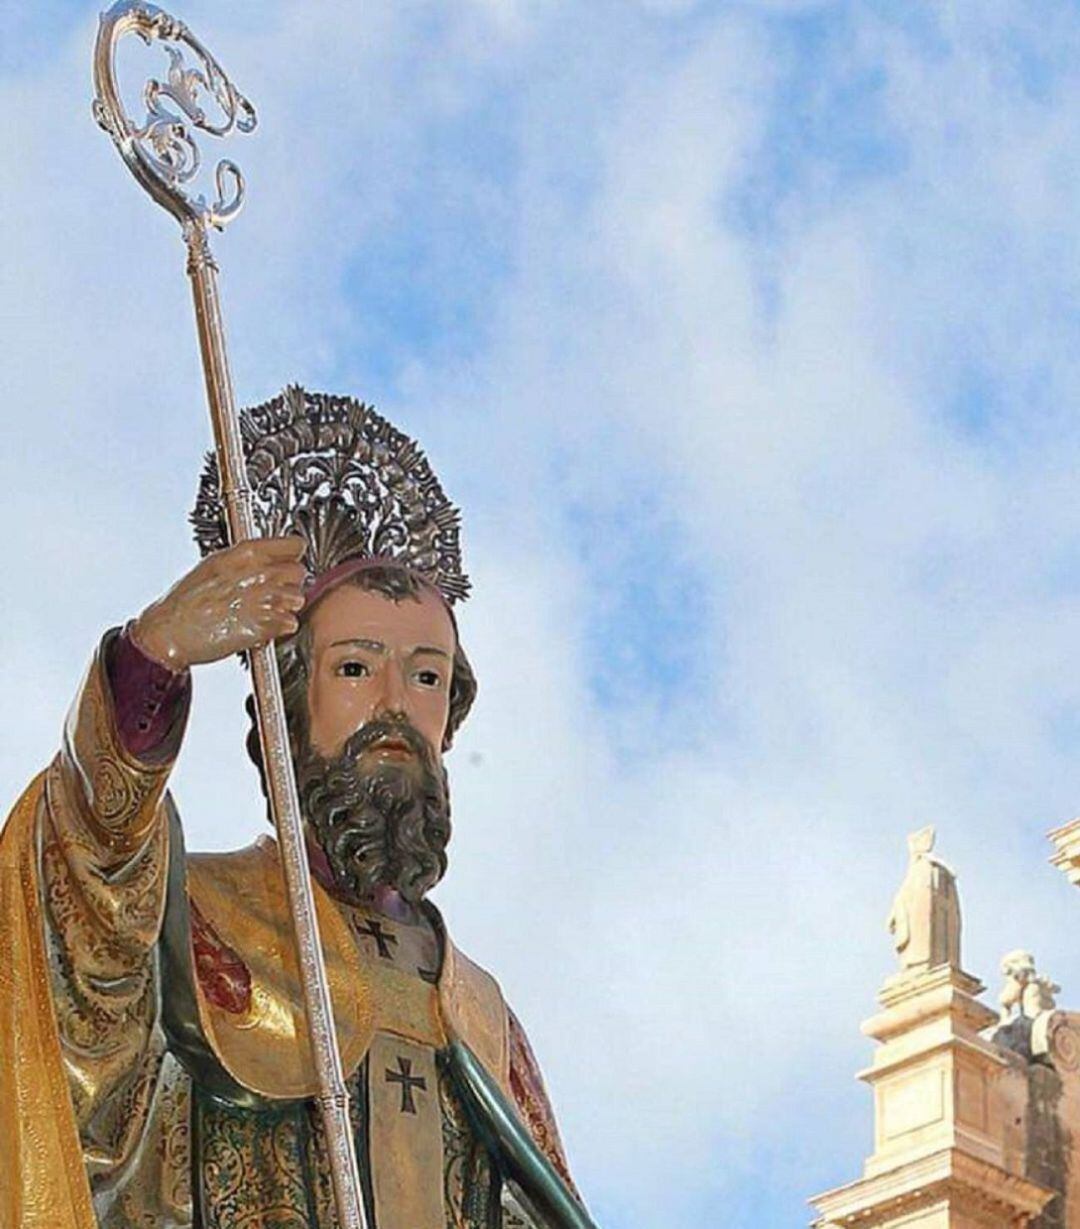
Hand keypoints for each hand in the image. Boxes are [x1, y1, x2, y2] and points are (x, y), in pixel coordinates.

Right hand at [132, 536, 306, 669]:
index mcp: (247, 554)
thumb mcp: (213, 564)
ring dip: (286, 606)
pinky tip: (262, 624)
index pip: (295, 545)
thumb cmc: (185, 601)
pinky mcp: (266, 626)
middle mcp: (260, 574)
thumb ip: (244, 559)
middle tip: (274, 589)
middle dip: (290, 582)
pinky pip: (290, 623)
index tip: (291, 559)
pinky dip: (280, 626)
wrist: (170, 631)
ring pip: (298, 599)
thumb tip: (265, 556)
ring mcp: (266, 600)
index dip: (293, 554)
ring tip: (265, 609)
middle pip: (300, 572)